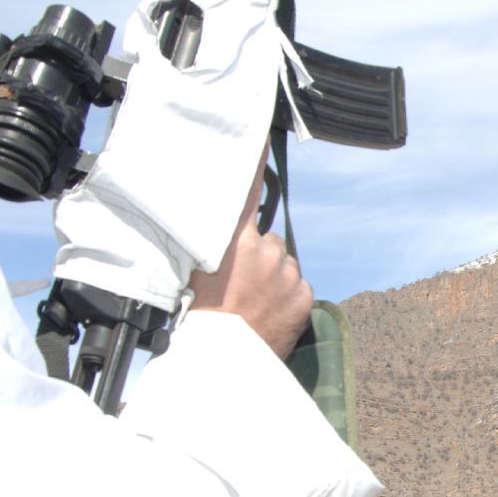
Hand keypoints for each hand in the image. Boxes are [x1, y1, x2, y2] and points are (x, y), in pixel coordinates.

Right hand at [188, 146, 312, 358]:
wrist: (222, 357)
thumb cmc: (199, 318)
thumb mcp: (192, 271)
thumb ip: (207, 245)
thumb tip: (208, 232)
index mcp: (233, 240)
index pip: (247, 191)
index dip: (254, 164)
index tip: (260, 139)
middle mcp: (265, 248)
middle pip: (268, 239)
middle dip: (259, 255)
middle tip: (241, 282)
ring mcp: (288, 272)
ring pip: (284, 264)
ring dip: (274, 277)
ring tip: (254, 302)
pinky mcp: (304, 294)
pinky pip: (298, 288)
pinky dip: (288, 297)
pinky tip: (269, 312)